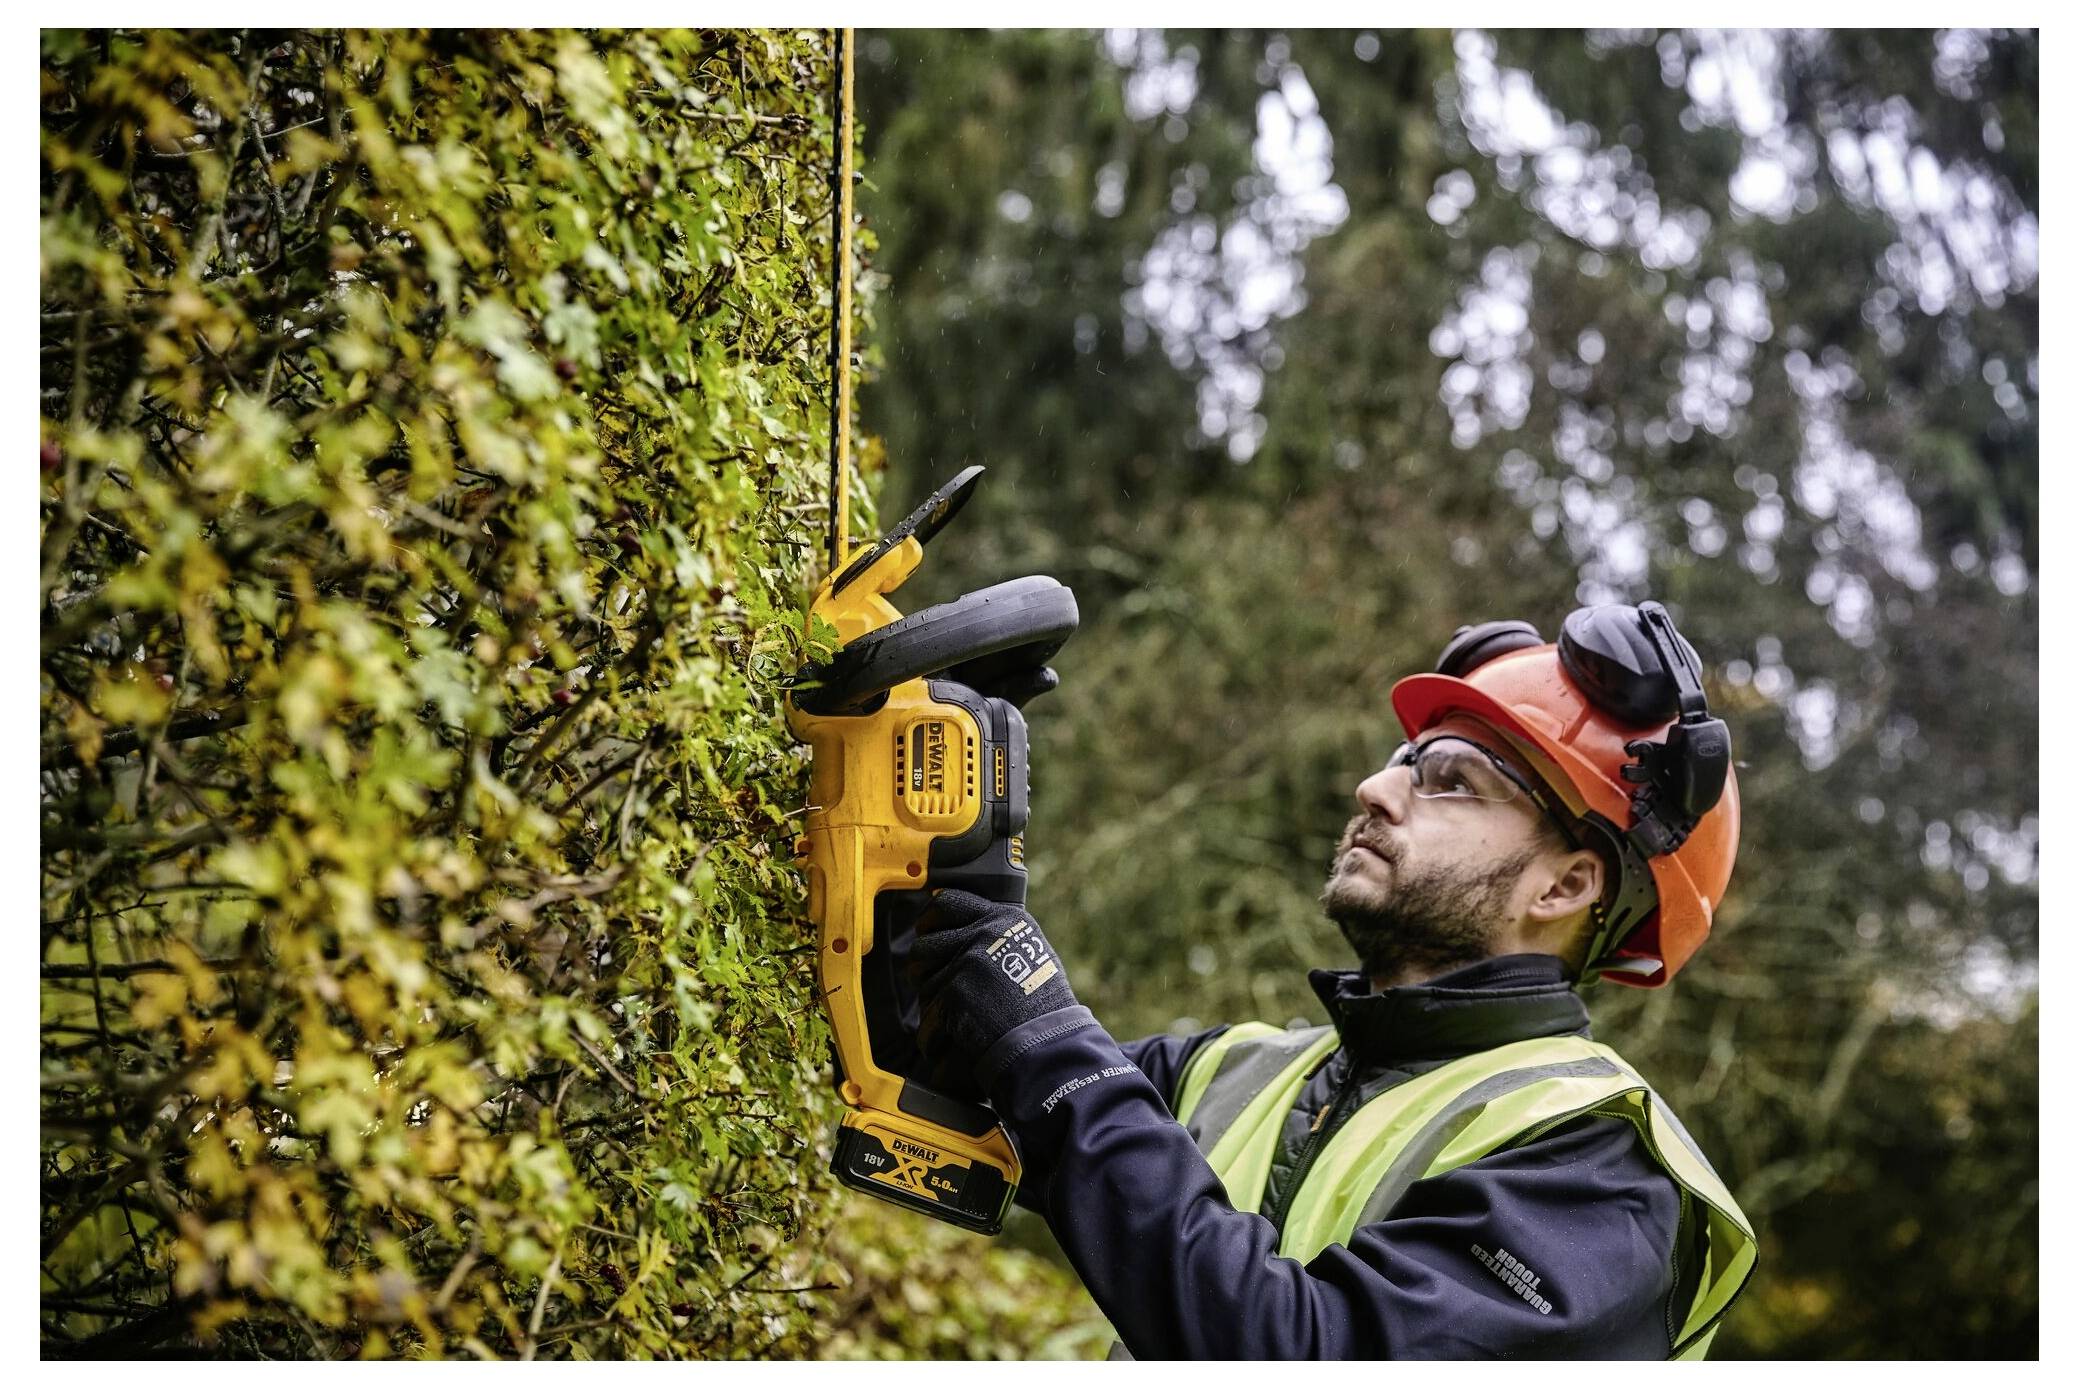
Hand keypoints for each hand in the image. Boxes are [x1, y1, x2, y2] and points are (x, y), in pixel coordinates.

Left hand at [908, 889, 1079, 1086]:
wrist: (1049, 1038)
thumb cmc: (1043, 1002)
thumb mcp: (1029, 949)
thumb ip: (995, 936)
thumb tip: (955, 929)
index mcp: (1001, 918)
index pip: (945, 902)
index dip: (929, 920)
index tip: (927, 933)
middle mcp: (983, 934)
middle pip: (924, 945)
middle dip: (923, 969)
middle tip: (929, 983)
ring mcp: (968, 962)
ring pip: (923, 982)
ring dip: (930, 1004)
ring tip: (943, 1017)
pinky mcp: (955, 993)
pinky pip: (928, 1016)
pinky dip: (933, 1036)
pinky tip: (944, 1044)